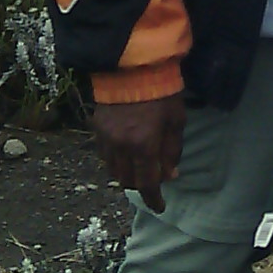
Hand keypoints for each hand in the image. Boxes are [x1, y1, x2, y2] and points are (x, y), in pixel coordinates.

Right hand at [93, 94, 187, 211]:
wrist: (132, 65)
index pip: (147, 184)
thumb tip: (170, 175)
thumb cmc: (162, 91)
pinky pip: (104, 155)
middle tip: (153, 180)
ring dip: (127, 174)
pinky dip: (115, 161)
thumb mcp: (176, 121)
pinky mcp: (96, 128)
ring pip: (113, 170)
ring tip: (139, 167)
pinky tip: (125, 153)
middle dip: (141, 185)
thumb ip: (172, 151)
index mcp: (143, 146)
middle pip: (127, 180)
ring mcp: (105, 138)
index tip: (160, 207)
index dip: (153, 199)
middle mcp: (120, 147)